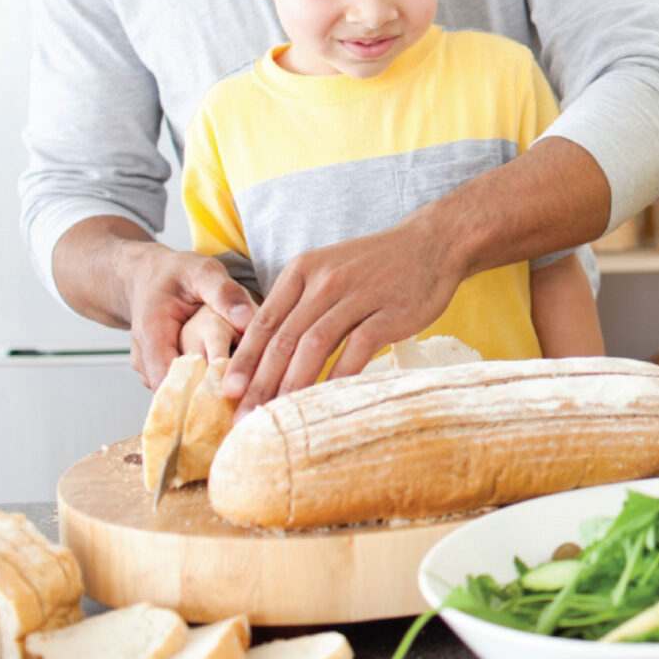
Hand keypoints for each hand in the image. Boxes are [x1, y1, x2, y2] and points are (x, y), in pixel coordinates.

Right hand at [126, 249, 257, 388]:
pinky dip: (203, 388)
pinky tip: (230, 385)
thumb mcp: (202, 271)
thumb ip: (224, 293)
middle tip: (247, 398)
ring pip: (179, 394)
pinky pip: (181, 388)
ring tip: (242, 393)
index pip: (171, 379)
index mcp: (152, 334)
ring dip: (207, 395)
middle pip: (177, 393)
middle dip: (210, 397)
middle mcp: (145, 358)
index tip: (235, 393)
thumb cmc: (175, 273)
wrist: (145, 276)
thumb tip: (248, 319)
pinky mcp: (159, 371)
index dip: (201, 392)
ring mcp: (149, 368)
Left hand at [223, 221, 465, 414]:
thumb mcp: (328, 271)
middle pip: (283, 338)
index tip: (226, 392)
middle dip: (260, 382)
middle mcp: (325, 281)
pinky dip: (338, 376)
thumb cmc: (376, 265)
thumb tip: (269, 354)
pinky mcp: (390, 311)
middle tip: (243, 415)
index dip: (244, 360)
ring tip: (277, 414)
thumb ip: (300, 304)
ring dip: (291, 384)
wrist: (432, 243)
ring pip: (314, 345)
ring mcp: (358, 295)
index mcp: (303, 271)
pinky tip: (326, 399)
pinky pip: (357, 348)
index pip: (264, 322)